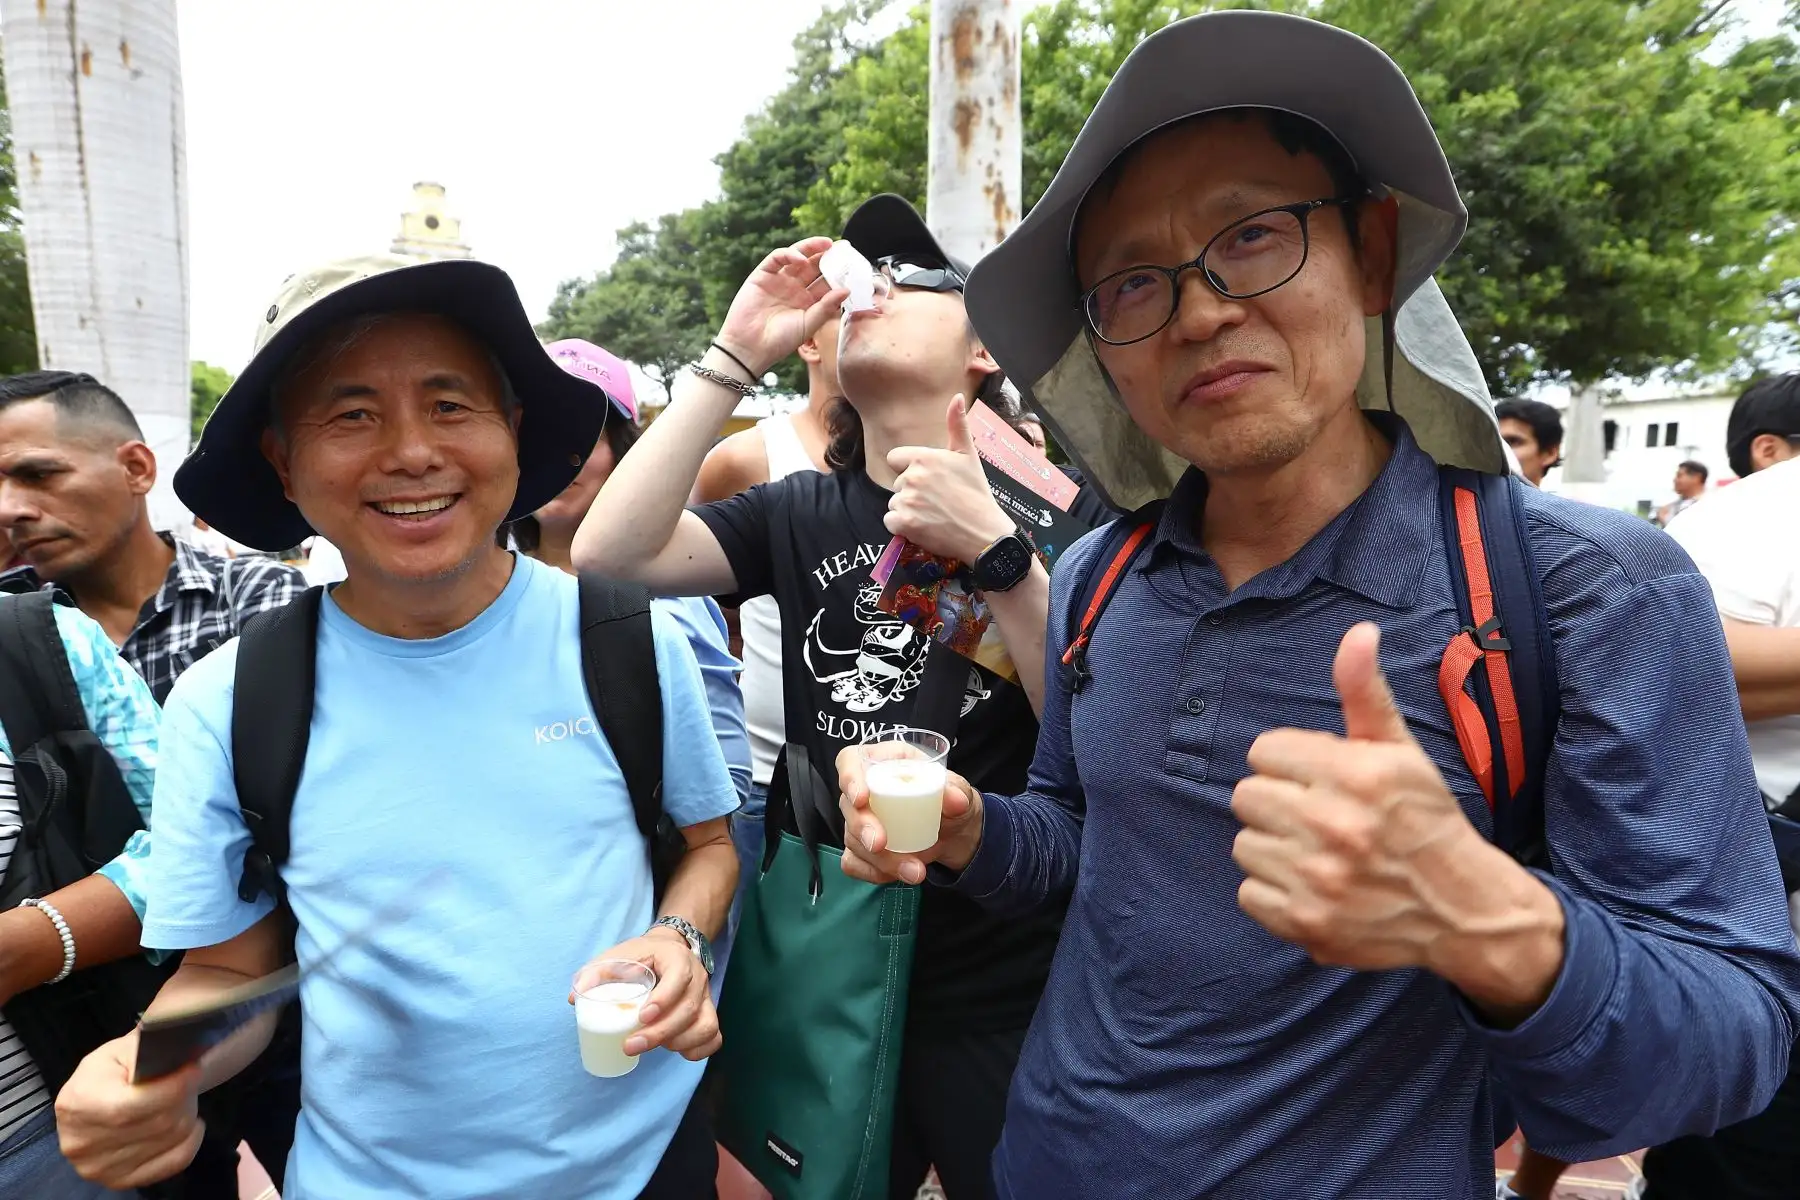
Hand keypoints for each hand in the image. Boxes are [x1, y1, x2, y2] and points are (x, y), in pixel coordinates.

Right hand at [55, 1031, 205, 1188]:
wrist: (91, 1102)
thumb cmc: (107, 1073)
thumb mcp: (120, 1050)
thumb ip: (148, 1049)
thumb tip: (183, 1050)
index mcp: (79, 1104)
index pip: (135, 1106)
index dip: (173, 1087)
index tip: (192, 1069)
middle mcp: (83, 1143)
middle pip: (159, 1122)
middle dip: (183, 1096)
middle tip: (186, 1079)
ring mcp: (100, 1168)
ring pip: (172, 1139)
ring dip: (186, 1114)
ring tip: (178, 1099)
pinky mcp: (119, 1181)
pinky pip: (175, 1162)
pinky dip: (191, 1140)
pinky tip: (187, 1125)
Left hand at [573, 930, 720, 1061]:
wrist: (672, 948)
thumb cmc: (643, 955)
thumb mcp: (620, 954)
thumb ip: (596, 972)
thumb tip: (576, 998)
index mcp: (677, 959)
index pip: (679, 979)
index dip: (664, 1000)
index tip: (641, 1017)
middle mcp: (698, 979)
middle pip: (688, 1010)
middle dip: (660, 1033)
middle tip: (630, 1045)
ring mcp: (706, 999)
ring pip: (705, 1026)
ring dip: (678, 1043)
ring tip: (651, 1047)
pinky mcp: (709, 1014)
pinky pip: (714, 1037)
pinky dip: (697, 1050)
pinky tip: (676, 1051)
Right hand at [714, 237, 848, 377]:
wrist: (750, 347)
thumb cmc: (780, 341)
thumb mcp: (809, 324)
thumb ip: (827, 307)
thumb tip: (847, 290)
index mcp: (808, 302)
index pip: (826, 282)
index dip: (839, 272)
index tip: (853, 264)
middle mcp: (794, 289)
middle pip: (814, 266)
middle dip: (828, 255)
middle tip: (842, 247)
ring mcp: (779, 280)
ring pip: (797, 258)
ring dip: (811, 248)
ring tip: (826, 244)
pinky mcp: (762, 275)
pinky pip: (777, 259)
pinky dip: (789, 255)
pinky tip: (800, 259)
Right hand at [836, 743, 983, 883]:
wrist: (953, 830)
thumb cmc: (947, 798)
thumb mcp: (957, 789)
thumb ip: (957, 790)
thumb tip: (956, 800)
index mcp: (882, 762)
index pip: (850, 761)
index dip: (850, 778)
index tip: (861, 798)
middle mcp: (865, 790)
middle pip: (848, 806)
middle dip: (862, 827)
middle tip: (880, 843)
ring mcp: (858, 821)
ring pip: (852, 840)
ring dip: (880, 859)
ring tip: (915, 871)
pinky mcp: (860, 848)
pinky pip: (853, 863)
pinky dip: (873, 872)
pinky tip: (897, 875)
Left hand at [885, 394, 1014, 563]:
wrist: (984, 532)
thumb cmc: (977, 493)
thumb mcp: (968, 455)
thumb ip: (957, 425)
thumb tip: (957, 396)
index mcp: (924, 458)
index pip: (895, 459)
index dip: (909, 469)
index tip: (930, 481)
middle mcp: (912, 477)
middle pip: (897, 483)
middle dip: (912, 491)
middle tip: (938, 500)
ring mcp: (907, 501)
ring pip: (894, 503)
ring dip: (908, 510)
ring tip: (934, 514)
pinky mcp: (904, 523)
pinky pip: (891, 521)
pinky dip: (903, 527)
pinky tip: (924, 526)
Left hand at [1231, 622, 1562, 1002]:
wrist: (1462, 907)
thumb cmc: (1423, 819)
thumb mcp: (1398, 750)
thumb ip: (1364, 692)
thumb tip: (1358, 631)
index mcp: (1355, 774)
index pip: (1264, 750)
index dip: (1291, 763)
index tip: (1322, 780)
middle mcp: (1335, 826)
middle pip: (1247, 796)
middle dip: (1279, 802)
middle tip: (1319, 817)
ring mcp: (1319, 879)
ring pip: (1245, 844)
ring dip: (1274, 848)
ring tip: (1318, 853)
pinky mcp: (1307, 923)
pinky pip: (1248, 893)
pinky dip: (1274, 893)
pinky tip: (1312, 886)